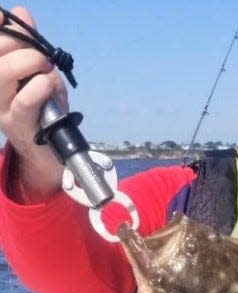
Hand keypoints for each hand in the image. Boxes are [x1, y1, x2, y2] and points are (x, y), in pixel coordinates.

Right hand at [0, 7, 65, 199]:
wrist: (51, 154)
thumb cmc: (45, 112)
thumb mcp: (41, 76)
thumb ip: (32, 47)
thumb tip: (21, 12)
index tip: (2, 15)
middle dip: (18, 44)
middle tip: (42, 55)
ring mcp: (0, 108)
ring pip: (3, 73)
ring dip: (29, 63)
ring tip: (47, 70)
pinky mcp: (17, 126)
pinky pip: (23, 102)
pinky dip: (39, 88)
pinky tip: (48, 84)